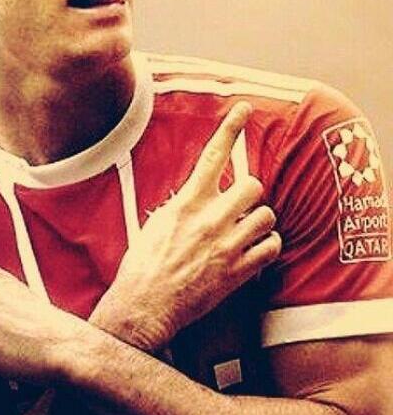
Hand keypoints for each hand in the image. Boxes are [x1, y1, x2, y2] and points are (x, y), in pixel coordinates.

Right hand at [91, 102, 280, 351]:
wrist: (145, 305)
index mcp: (186, 204)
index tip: (244, 109)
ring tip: (245, 233)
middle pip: (253, 186)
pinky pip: (272, 246)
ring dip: (260, 222)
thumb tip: (195, 196)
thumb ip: (181, 207)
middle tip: (239, 208)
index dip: (231, 127)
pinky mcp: (239, 271)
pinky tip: (253, 253)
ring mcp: (228, 245)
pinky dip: (267, 248)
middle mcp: (210, 219)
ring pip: (267, 215)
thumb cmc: (143, 267)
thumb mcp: (156, 226)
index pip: (213, 156)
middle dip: (250, 195)